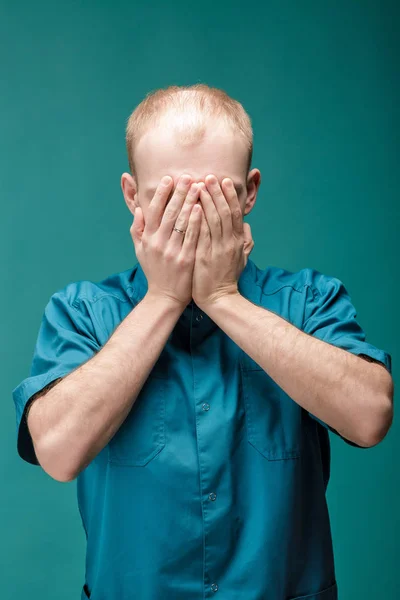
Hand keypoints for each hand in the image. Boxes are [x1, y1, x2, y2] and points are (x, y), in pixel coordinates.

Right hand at [130, 174, 201, 308]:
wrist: (165, 297)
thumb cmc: (154, 271)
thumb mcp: (140, 250)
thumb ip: (137, 229)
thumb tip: (139, 209)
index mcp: (148, 239)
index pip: (153, 211)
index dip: (161, 194)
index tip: (169, 178)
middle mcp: (158, 243)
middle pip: (169, 212)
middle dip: (179, 193)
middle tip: (188, 176)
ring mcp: (172, 251)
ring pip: (182, 222)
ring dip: (190, 202)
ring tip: (198, 186)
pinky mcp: (186, 259)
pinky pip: (192, 237)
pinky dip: (196, 222)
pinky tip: (202, 208)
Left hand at [192, 175, 253, 308]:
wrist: (220, 299)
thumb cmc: (227, 278)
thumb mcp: (241, 259)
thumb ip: (245, 242)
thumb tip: (247, 227)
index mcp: (237, 241)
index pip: (235, 213)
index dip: (230, 196)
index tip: (224, 180)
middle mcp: (229, 243)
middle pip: (225, 212)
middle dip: (217, 193)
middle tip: (209, 176)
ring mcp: (217, 249)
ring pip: (214, 220)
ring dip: (207, 201)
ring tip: (199, 185)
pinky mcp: (205, 257)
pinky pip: (202, 234)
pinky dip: (199, 219)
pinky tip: (192, 207)